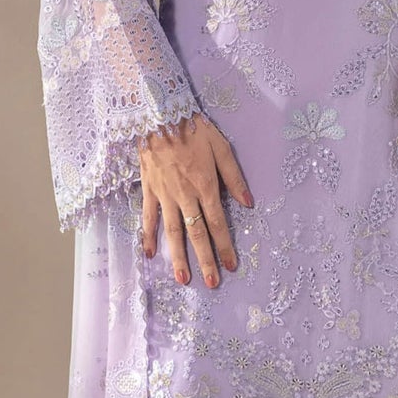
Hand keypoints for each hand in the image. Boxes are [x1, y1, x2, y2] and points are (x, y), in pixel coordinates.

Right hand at [140, 113, 252, 286]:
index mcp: (206, 186)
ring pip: (173, 232)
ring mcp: (165, 195)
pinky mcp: (149, 190)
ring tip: (183, 279)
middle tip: (211, 283)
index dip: (225, 246)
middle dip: (205, 260)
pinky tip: (150, 254)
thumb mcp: (221, 148)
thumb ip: (234, 177)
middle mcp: (185, 196)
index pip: (218, 224)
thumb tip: (249, 202)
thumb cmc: (194, 129)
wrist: (159, 114)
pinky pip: (148, 217)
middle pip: (197, 234)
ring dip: (178, 257)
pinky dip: (148, 236)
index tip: (230, 266)